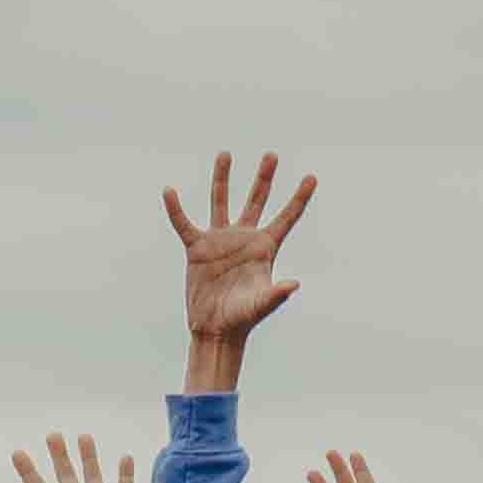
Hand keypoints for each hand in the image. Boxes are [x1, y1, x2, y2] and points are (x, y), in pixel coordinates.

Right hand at [163, 150, 316, 382]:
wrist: (216, 329)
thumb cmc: (243, 318)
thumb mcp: (261, 304)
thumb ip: (276, 294)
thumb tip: (293, 285)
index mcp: (265, 248)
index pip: (286, 218)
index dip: (299, 198)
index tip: (312, 177)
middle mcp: (244, 239)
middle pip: (257, 200)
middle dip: (265, 178)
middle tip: (272, 155)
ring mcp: (220, 240)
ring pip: (221, 202)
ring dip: (223, 178)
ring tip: (226, 154)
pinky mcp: (197, 249)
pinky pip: (184, 224)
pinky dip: (176, 209)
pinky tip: (169, 191)